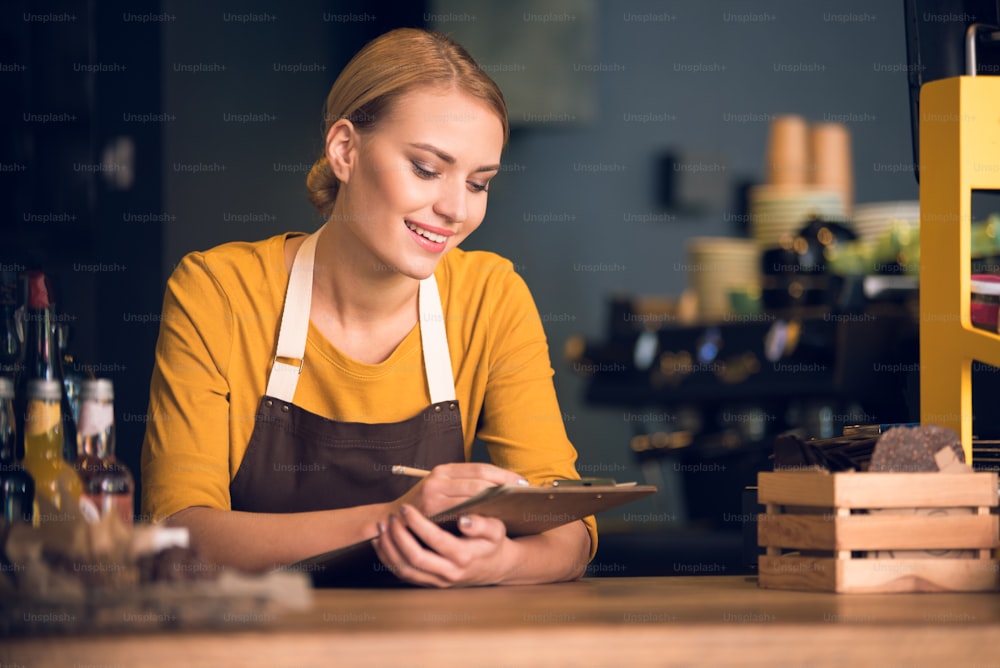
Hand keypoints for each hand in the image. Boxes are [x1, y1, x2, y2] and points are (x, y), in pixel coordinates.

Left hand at [372, 504, 514, 587]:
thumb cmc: (492, 543)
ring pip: (404, 569)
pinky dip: (388, 558)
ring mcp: (437, 581)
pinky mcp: (428, 583)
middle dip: (398, 536)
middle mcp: (448, 572)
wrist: (493, 567)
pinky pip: (402, 574)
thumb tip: (464, 520)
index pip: (434, 540)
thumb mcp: (496, 530)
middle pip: (414, 558)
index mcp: (463, 557)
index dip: (417, 523)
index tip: (406, 508)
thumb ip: (482, 524)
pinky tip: (381, 542)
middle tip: (391, 518)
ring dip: (388, 548)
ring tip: (382, 527)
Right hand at [389, 462, 527, 517]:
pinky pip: (463, 513)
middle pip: (480, 481)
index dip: (503, 475)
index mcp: (443, 470)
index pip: (480, 468)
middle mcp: (438, 480)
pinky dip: (481, 514)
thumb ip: (463, 486)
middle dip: (504, 487)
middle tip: (522, 494)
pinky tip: (494, 518)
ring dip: (496, 500)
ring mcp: (434, 496)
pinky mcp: (432, 513)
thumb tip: (500, 486)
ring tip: (514, 505)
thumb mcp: (440, 489)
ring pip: (474, 495)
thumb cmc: (423, 507)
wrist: (391, 522)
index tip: (521, 482)